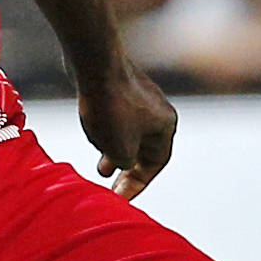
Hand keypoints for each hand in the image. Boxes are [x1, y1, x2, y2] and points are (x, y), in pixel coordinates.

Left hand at [80, 62, 176, 199]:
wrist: (94, 63)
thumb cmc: (111, 109)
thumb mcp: (120, 151)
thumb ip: (125, 164)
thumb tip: (120, 161)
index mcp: (166, 126)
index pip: (155, 163)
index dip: (137, 183)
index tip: (120, 197)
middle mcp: (158, 110)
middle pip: (144, 148)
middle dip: (127, 168)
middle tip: (111, 186)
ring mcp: (140, 96)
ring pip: (129, 132)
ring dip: (115, 151)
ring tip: (101, 166)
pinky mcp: (120, 86)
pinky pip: (118, 116)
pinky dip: (108, 131)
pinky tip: (94, 134)